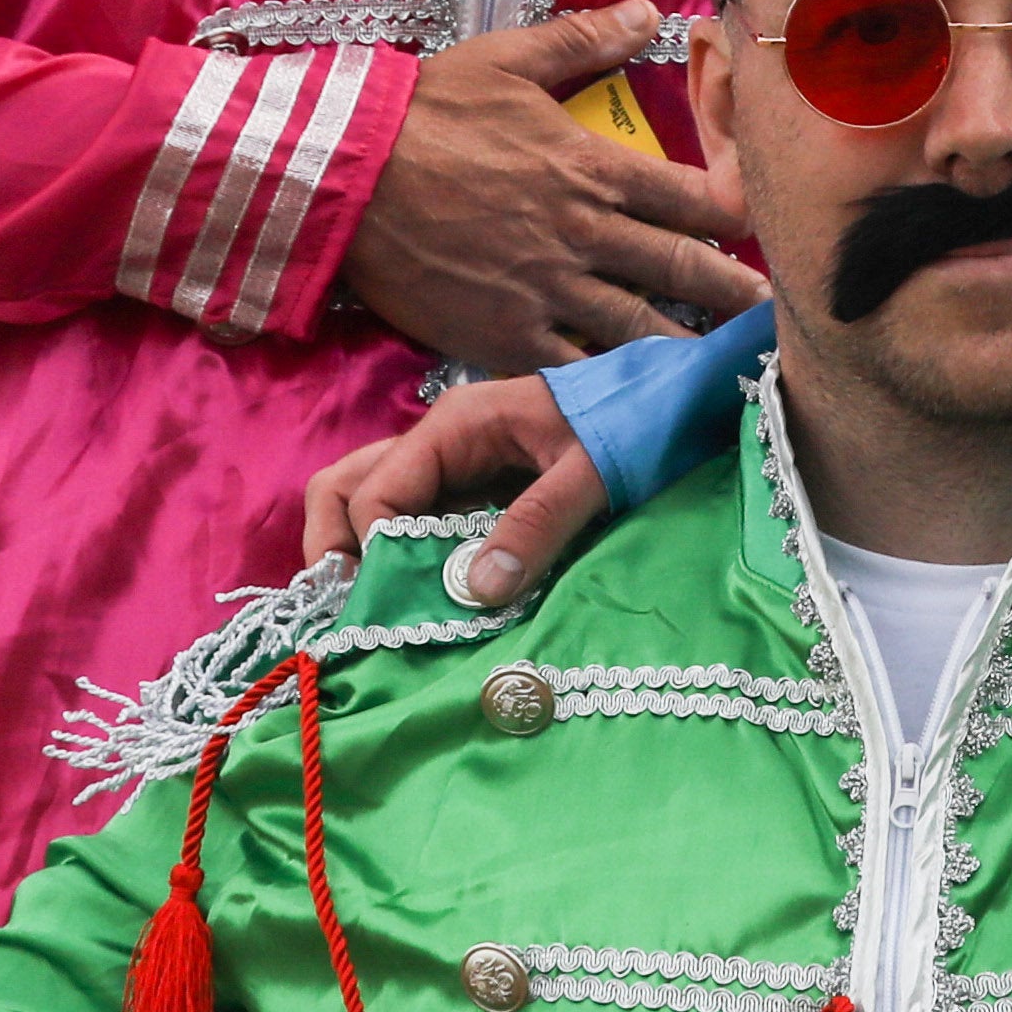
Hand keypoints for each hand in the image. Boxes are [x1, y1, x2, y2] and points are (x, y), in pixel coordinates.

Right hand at [299, 369, 614, 598]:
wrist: (673, 399)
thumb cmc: (634, 419)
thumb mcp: (591, 472)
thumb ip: (537, 525)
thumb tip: (477, 592)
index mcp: (457, 426)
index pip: (376, 489)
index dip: (372, 550)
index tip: (390, 605)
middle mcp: (441, 442)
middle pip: (349, 487)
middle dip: (338, 548)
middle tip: (355, 610)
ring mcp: (454, 465)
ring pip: (376, 505)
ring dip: (370, 558)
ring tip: (384, 613)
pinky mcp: (477, 490)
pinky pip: (423, 524)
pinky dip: (415, 561)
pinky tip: (434, 601)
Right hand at [310, 5, 755, 368]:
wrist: (340, 174)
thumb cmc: (422, 111)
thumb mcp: (507, 59)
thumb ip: (586, 40)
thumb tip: (652, 11)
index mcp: (593, 166)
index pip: (696, 197)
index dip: (736, 215)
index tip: (757, 227)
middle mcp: (584, 233)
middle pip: (683, 270)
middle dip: (736, 294)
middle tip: (775, 314)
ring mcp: (547, 291)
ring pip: (638, 328)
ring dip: (685, 346)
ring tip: (719, 364)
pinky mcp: (504, 335)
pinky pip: (572, 368)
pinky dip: (607, 382)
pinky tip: (634, 396)